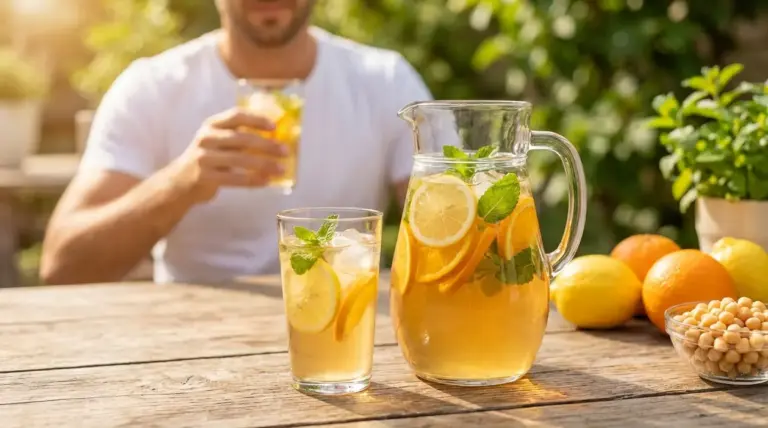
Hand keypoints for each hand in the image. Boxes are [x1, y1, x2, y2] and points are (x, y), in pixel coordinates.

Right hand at [169, 107, 287, 201]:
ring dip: (264, 165)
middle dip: (267, 145)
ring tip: (281, 170)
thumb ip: (239, 137)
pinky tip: (266, 182)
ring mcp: (203, 157)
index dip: (257, 119)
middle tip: (285, 151)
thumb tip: (275, 140)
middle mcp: (206, 138)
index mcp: (212, 125)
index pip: (236, 115)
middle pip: (242, 138)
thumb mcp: (218, 141)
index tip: (275, 127)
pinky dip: (253, 181)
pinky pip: (234, 179)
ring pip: (240, 160)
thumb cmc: (208, 159)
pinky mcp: (204, 177)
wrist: (179, 182)